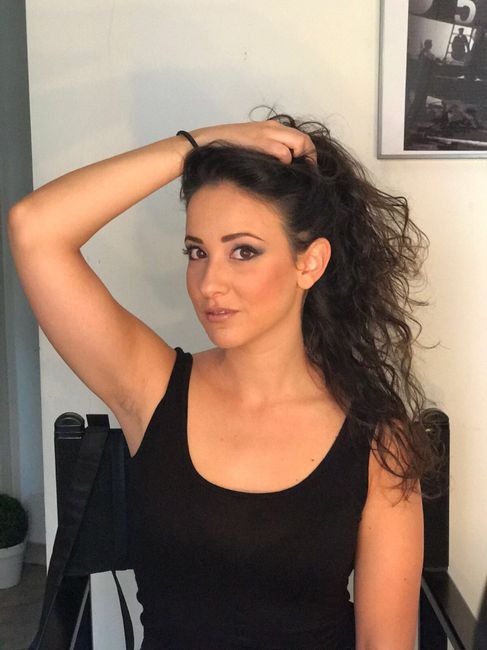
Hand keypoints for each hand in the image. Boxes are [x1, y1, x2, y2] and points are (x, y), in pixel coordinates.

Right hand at [190, 120, 316, 164]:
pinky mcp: (261, 142)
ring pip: (298, 144)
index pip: (302, 138)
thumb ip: (269, 151)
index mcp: (272, 127)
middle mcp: (273, 127)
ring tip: (292, 174)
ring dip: (298, 161)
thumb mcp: (253, 145)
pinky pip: (284, 152)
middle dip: (309, 159)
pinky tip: (277, 172)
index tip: (307, 169)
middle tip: (307, 174)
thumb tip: (286, 167)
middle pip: (305, 141)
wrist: (207, 141)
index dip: (309, 154)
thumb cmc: (229, 148)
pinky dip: (285, 163)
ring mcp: (267, 133)